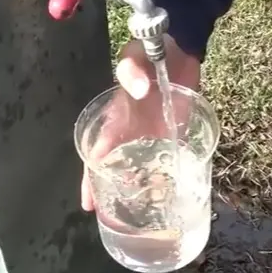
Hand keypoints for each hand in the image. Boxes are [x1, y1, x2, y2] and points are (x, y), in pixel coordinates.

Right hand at [81, 34, 200, 211]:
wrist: (182, 50)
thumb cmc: (153, 53)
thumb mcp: (137, 55)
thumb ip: (132, 69)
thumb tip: (136, 88)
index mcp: (117, 119)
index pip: (98, 154)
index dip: (91, 178)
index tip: (89, 204)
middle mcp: (132, 133)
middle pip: (117, 170)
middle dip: (112, 194)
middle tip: (112, 222)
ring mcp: (154, 136)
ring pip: (143, 170)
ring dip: (141, 191)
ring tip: (143, 219)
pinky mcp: (175, 136)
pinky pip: (169, 161)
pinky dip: (168, 178)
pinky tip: (170, 196)